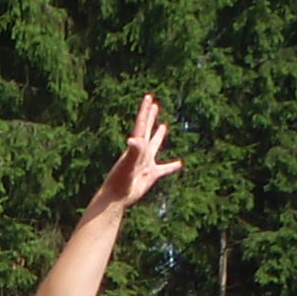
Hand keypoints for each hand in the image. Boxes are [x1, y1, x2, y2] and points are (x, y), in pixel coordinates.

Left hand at [88, 92, 183, 214]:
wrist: (117, 198)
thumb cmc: (120, 181)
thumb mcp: (128, 164)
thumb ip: (133, 151)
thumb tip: (133, 140)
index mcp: (136, 146)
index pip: (141, 124)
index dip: (145, 110)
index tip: (148, 97)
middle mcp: (140, 152)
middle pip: (147, 130)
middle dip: (150, 117)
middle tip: (154, 104)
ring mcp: (146, 163)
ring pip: (155, 145)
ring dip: (159, 135)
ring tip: (163, 126)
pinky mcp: (151, 175)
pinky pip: (164, 169)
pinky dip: (172, 166)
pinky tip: (179, 164)